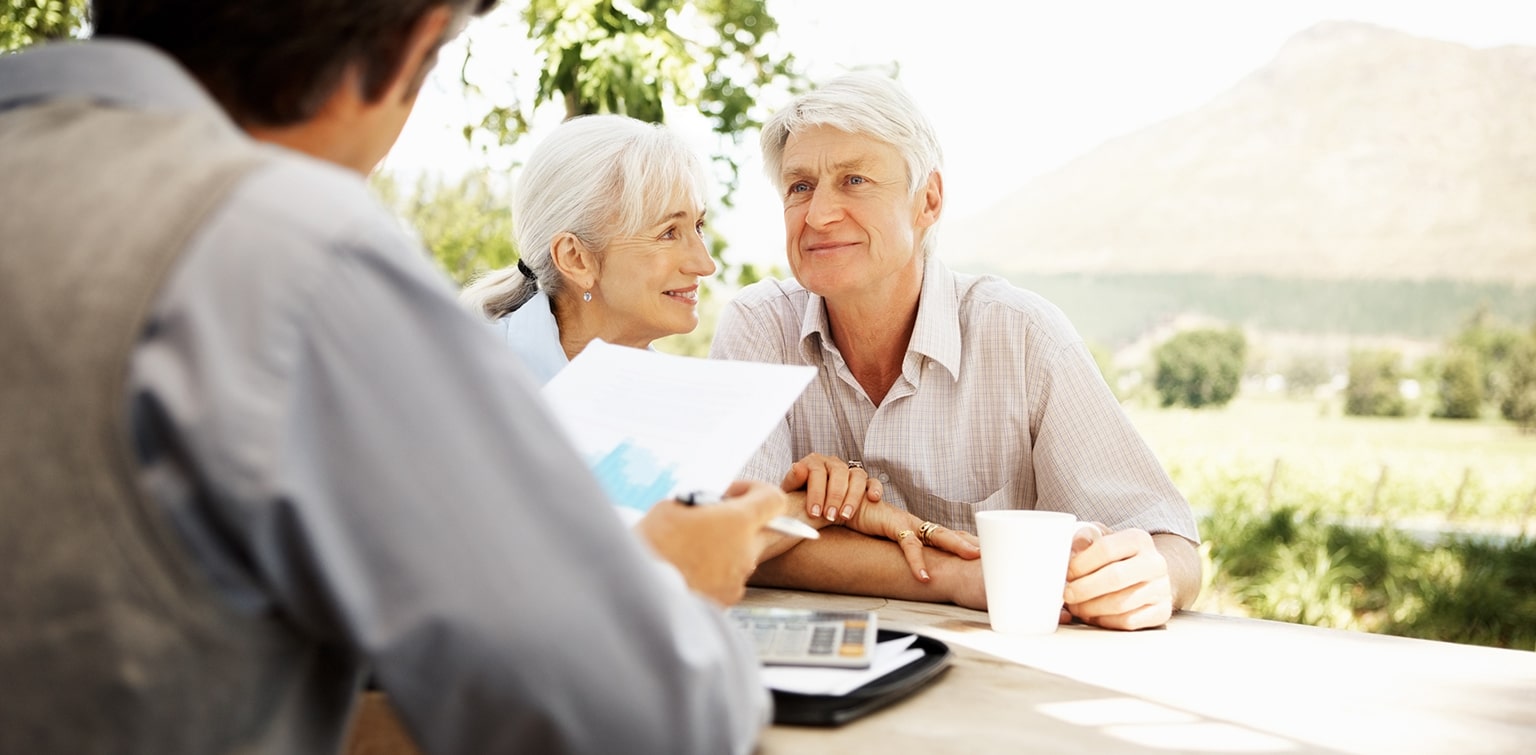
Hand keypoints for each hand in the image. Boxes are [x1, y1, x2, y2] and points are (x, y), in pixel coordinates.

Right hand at [633, 480, 786, 605]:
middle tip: (712, 521)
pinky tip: (688, 570)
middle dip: (742, 522)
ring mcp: (738, 579)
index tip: (732, 495)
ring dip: (725, 548)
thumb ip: (703, 505)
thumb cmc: (652, 546)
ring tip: (691, 548)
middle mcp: (746, 551)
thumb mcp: (672, 507)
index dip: (756, 491)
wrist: (638, 592)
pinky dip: (715, 572)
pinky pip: (729, 579)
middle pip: (762, 530)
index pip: (773, 500)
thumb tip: (708, 510)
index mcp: (738, 522)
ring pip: (743, 556)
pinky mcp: (726, 600)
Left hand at [780, 453, 881, 522]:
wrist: (805, 501)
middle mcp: (833, 463)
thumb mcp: (790, 490)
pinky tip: (873, 498)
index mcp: (814, 462)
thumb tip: (799, 467)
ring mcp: (849, 471)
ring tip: (845, 516)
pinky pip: (873, 481)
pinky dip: (875, 488)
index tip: (813, 512)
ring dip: (852, 496)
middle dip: (834, 496)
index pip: (817, 472)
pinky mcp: (863, 482)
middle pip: (838, 473)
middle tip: (829, 516)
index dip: (816, 492)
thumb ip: (793, 479)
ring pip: (857, 476)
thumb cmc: (798, 496)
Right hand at [843, 500, 979, 582]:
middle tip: (990, 550)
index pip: (943, 534)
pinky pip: (909, 545)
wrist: (839, 505)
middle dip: (970, 541)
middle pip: (948, 533)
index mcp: (913, 527)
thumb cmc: (858, 518)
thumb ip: (893, 546)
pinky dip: (917, 562)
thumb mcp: (880, 536)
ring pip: (938, 535)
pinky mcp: (893, 525)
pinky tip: (924, 577)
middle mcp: (914, 523)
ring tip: (973, 557)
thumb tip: (903, 563)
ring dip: (957, 546)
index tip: (980, 547)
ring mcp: (906, 523)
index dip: (961, 540)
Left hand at [1062, 527, 1172, 629]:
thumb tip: (1072, 551)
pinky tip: (1094, 615)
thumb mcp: (1101, 539)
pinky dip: (1106, 621)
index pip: (1106, 549)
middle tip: (1067, 594)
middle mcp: (1154, 563)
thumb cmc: (1117, 557)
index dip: (1081, 563)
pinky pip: (1129, 621)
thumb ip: (1084, 540)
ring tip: (1076, 607)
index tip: (1067, 573)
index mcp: (1138, 539)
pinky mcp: (1162, 611)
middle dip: (1084, 589)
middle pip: (1115, 577)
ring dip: (1091, 608)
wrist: (1148, 575)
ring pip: (1121, 603)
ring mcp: (1161, 588)